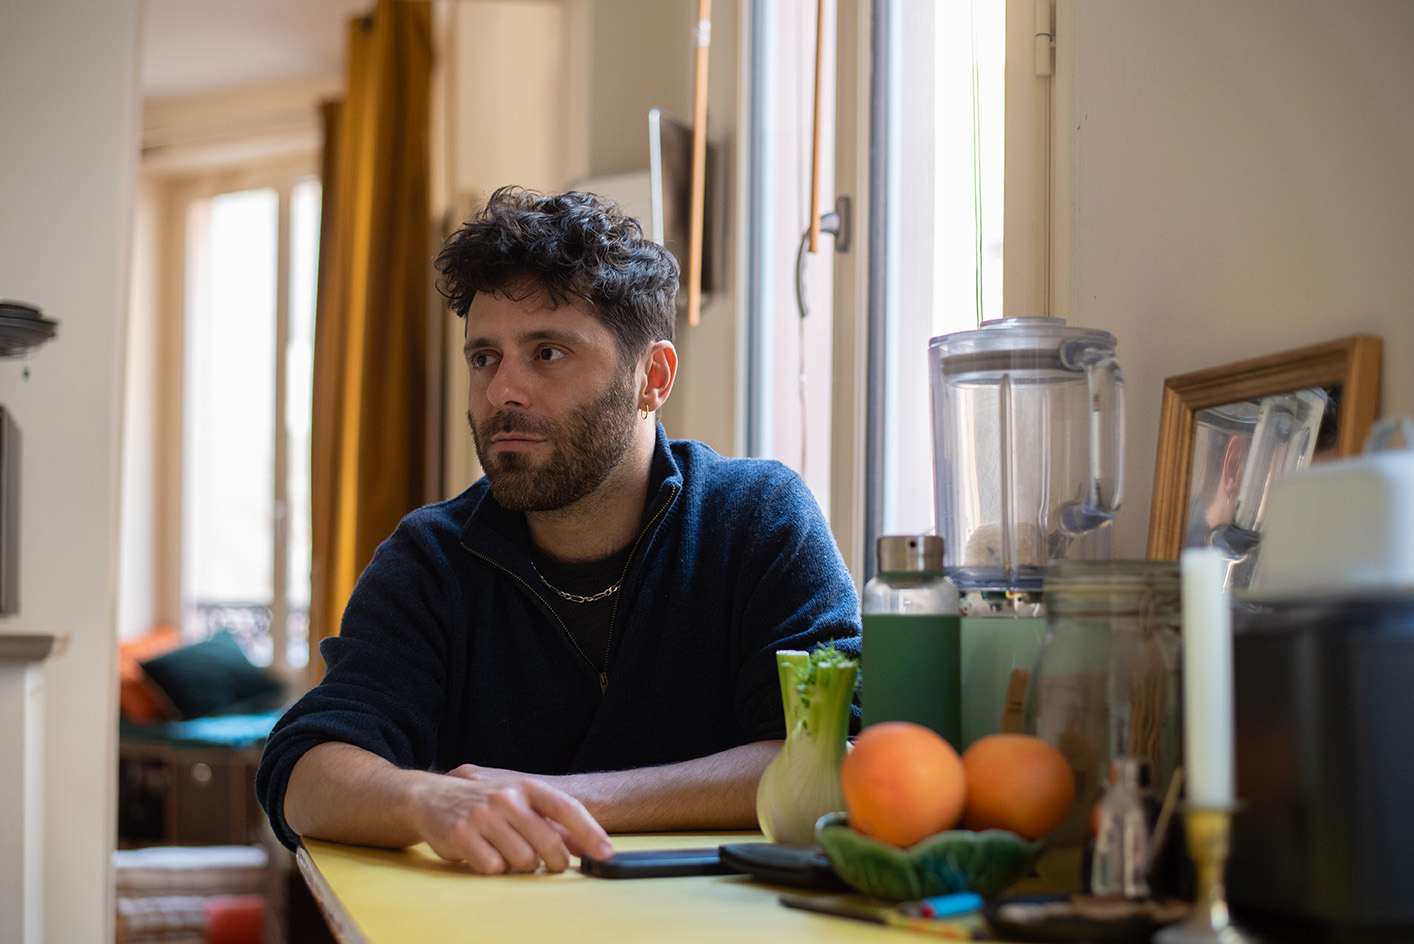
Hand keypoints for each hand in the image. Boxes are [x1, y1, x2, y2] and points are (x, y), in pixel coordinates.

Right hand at [411, 768, 612, 874]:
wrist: (432, 797)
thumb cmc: (485, 803)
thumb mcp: (520, 803)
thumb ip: (552, 823)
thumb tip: (585, 847)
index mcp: (527, 787)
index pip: (567, 809)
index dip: (590, 833)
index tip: (607, 853)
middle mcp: (507, 798)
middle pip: (548, 843)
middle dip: (555, 862)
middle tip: (552, 865)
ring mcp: (484, 816)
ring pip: (523, 860)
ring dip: (521, 866)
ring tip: (509, 854)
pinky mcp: (462, 835)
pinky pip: (494, 868)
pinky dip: (495, 868)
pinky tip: (485, 854)